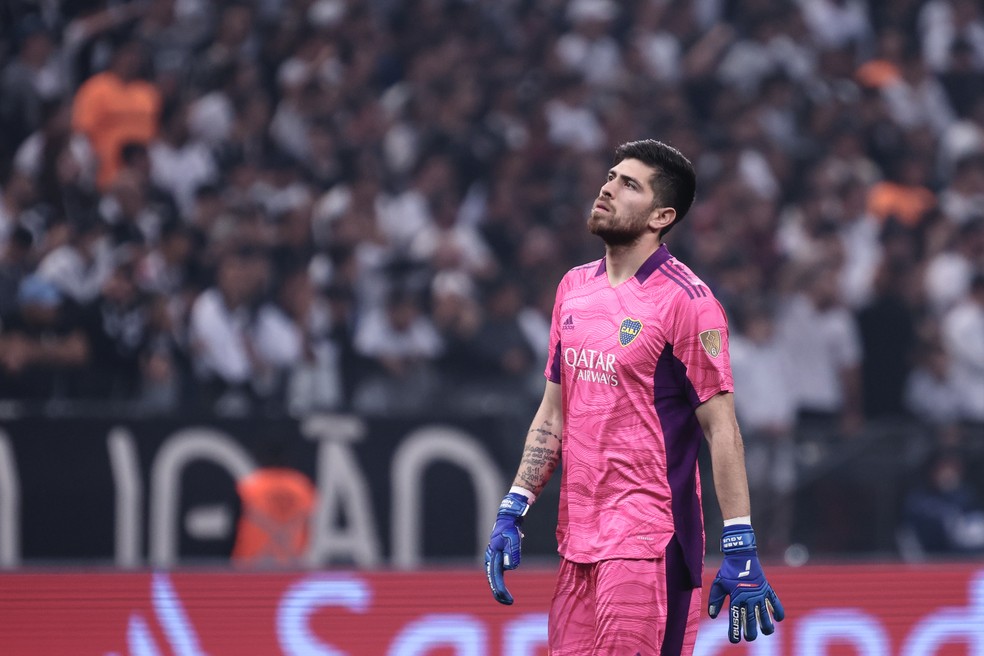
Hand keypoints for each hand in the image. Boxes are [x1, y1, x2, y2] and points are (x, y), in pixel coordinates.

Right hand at [484, 492, 528, 604]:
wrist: (508, 517)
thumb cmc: (510, 528)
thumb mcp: (513, 538)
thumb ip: (512, 552)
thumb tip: (510, 568)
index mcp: (493, 556)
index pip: (495, 577)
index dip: (501, 590)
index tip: (508, 600)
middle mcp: (491, 557)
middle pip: (493, 579)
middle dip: (499, 592)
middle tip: (508, 602)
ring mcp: (494, 556)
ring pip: (495, 576)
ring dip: (499, 587)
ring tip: (506, 598)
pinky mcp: (498, 554)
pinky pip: (498, 571)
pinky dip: (500, 580)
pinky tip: (505, 586)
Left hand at [707, 525, 784, 641]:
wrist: (741, 555)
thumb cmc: (728, 570)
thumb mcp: (719, 584)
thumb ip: (715, 600)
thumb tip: (713, 615)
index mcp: (736, 597)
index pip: (735, 618)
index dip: (735, 630)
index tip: (735, 640)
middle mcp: (748, 597)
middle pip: (751, 620)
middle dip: (750, 632)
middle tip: (749, 638)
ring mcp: (759, 594)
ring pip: (765, 615)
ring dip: (767, 625)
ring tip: (766, 632)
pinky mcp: (767, 589)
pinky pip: (775, 602)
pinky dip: (778, 611)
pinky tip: (778, 619)